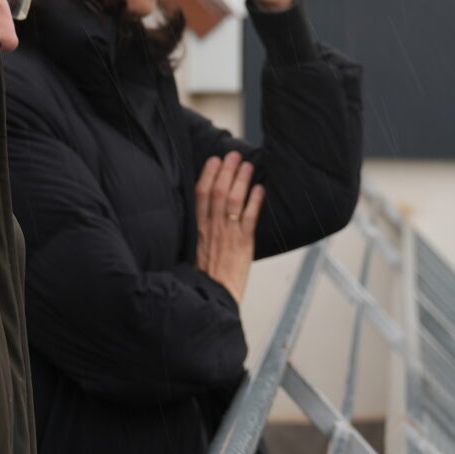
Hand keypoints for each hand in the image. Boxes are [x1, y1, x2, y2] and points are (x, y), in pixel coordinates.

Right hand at [194, 152, 262, 305]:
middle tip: (233, 154)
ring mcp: (228, 235)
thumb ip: (200, 234)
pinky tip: (260, 189)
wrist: (211, 298)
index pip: (201, 195)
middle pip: (218, 192)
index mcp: (197, 229)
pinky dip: (255, 202)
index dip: (208, 175)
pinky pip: (250, 218)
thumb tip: (205, 218)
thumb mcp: (193, 252)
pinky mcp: (243, 245)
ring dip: (241, 180)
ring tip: (247, 165)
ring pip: (234, 201)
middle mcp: (212, 228)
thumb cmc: (202, 279)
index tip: (213, 160)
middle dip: (226, 171)